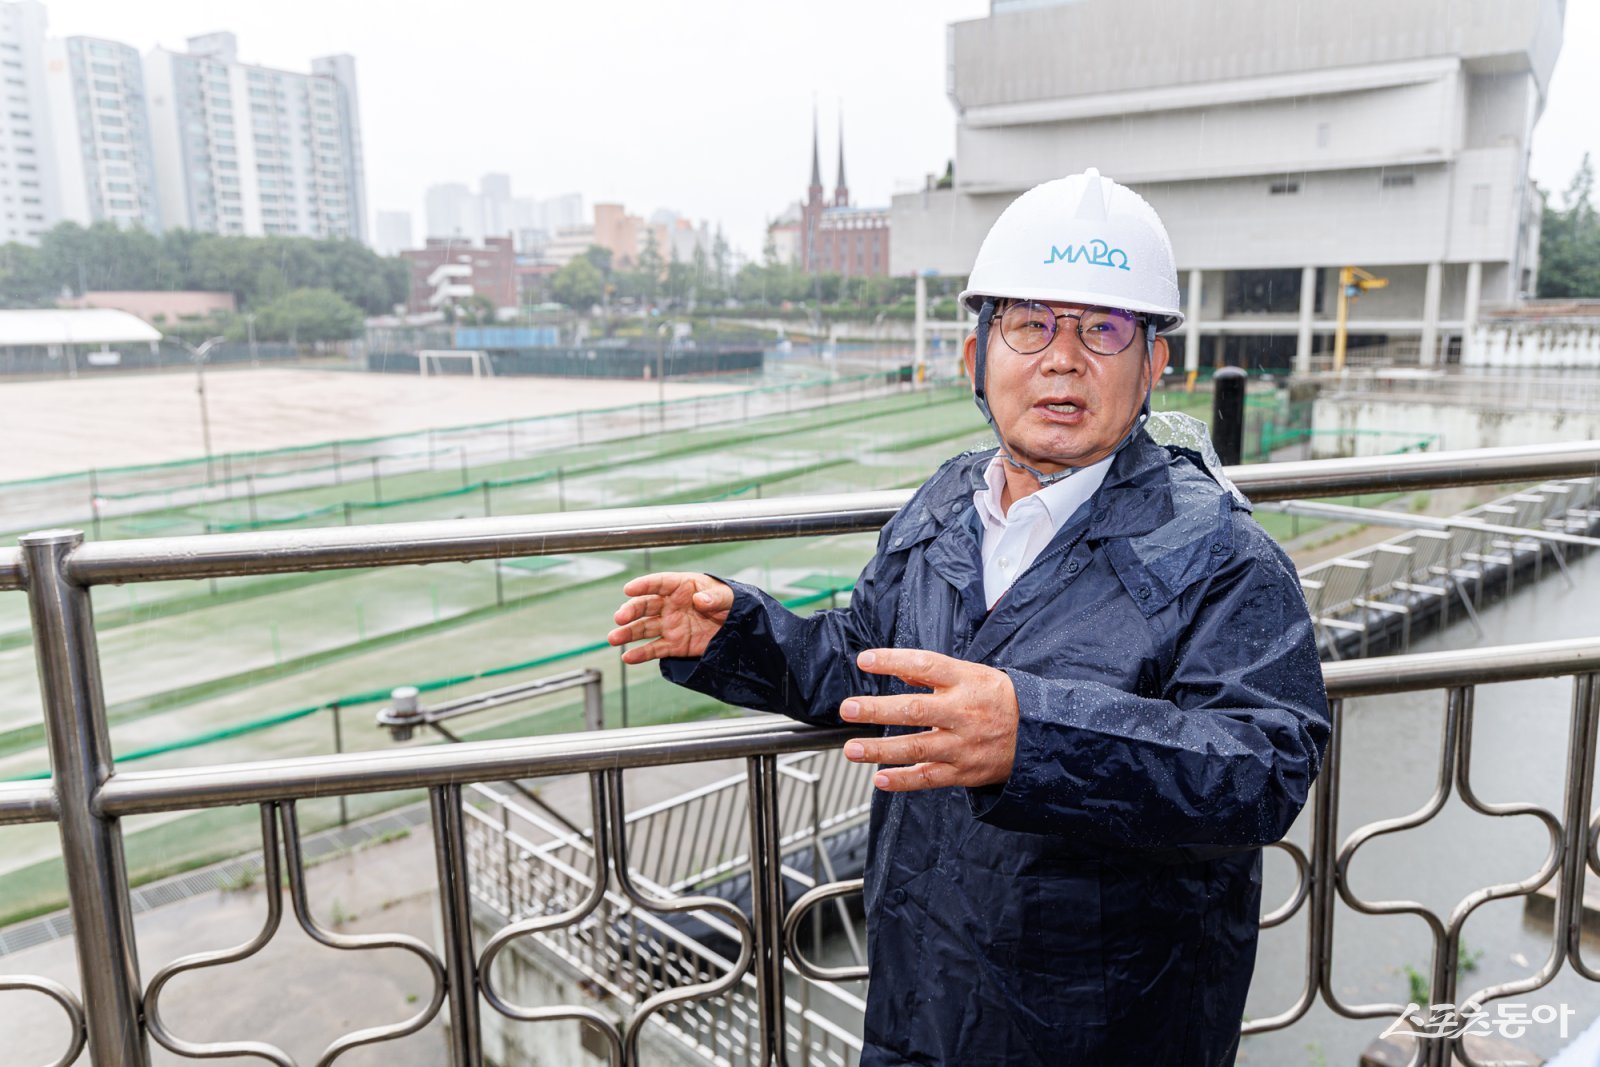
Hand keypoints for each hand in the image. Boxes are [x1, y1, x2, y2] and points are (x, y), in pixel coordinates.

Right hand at [608, 572, 732, 664]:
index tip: (628, 589)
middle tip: (619, 618)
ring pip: (645, 628)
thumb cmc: (732, 603)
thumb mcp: (729, 597)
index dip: (644, 585)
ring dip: (628, 633)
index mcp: (682, 587)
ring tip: (613, 638)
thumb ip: (715, 597)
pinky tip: (628, 657)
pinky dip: (641, 654)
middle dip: (631, 611)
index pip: (659, 583)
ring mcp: (671, 625)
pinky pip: (655, 649)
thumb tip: (700, 600)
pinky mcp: (675, 644)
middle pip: (646, 605)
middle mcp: (671, 605)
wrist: (740, 627)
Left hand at [840, 648, 1018, 791]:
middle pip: (914, 710)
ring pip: (916, 748)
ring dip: (880, 750)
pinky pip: (929, 777)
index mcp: (965, 681)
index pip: (925, 665)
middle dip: (877, 710)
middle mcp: (962, 712)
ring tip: (852, 749)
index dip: (893, 661)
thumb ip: (935, 674)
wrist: (1038, 735)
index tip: (865, 661)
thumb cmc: (999, 700)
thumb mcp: (973, 675)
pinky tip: (879, 779)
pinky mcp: (964, 771)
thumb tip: (900, 670)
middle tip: (848, 708)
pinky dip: (903, 781)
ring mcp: (962, 744)